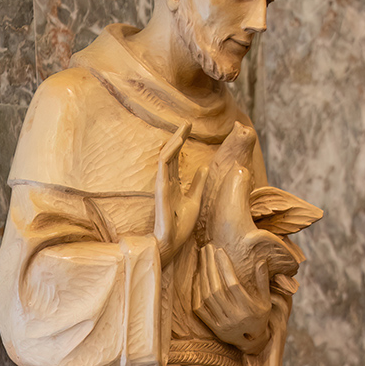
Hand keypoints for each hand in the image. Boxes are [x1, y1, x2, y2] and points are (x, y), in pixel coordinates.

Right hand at [154, 122, 206, 264]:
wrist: (172, 243)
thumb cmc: (180, 226)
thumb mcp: (194, 200)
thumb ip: (197, 184)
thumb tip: (203, 167)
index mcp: (174, 184)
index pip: (177, 159)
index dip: (182, 143)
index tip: (190, 128)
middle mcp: (166, 181)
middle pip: (171, 154)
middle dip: (179, 137)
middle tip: (187, 122)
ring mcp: (162, 184)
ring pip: (166, 156)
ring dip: (174, 141)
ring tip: (184, 128)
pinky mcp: (161, 189)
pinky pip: (163, 166)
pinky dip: (169, 153)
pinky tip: (177, 142)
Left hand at [192, 243, 271, 351]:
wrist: (251, 344)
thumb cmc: (259, 317)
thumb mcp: (266, 300)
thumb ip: (263, 281)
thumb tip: (261, 261)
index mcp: (248, 310)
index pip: (233, 284)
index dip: (225, 267)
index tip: (220, 251)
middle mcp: (234, 318)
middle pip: (217, 288)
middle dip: (211, 266)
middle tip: (207, 249)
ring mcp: (222, 324)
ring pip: (207, 297)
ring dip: (203, 276)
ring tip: (202, 258)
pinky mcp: (213, 328)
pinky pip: (200, 308)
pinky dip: (197, 292)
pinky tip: (198, 277)